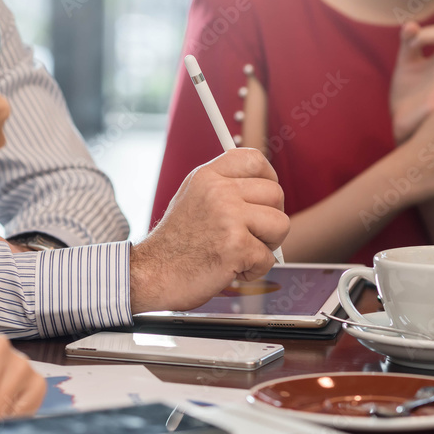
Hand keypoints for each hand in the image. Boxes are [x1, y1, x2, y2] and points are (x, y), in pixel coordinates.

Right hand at [129, 149, 289, 312]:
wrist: (152, 274)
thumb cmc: (174, 243)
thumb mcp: (193, 198)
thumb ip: (224, 187)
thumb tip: (263, 189)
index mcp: (208, 176)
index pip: (254, 160)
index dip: (268, 178)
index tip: (264, 197)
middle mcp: (218, 191)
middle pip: (276, 194)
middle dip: (270, 219)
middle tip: (250, 234)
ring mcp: (228, 217)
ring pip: (281, 224)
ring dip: (267, 245)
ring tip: (241, 251)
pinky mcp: (236, 246)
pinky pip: (269, 257)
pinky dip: (254, 270)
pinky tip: (231, 268)